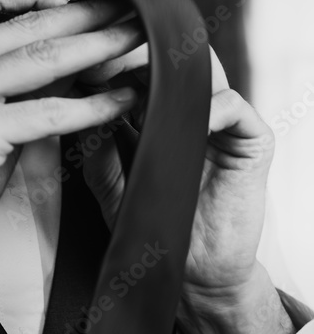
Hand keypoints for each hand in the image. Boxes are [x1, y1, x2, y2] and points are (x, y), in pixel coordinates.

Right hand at [0, 0, 141, 317]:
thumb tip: (68, 59)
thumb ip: (7, 86)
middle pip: (25, 23)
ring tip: (138, 44)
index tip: (76, 3)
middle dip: (87, 16)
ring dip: (100, 48)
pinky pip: (48, 111)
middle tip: (130, 13)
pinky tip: (121, 102)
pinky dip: (93, 105)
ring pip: (41, 57)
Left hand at [80, 41, 293, 333]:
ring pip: (201, 74)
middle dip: (135, 60)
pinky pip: (231, 106)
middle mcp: (194, 108)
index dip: (112, 61)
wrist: (193, 273)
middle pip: (170, 62)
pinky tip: (178, 123)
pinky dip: (204, 107)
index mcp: (162, 112)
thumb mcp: (110, 184)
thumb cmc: (153, 223)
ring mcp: (224, 121)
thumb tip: (80, 105)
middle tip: (103, 64)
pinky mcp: (253, 140)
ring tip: (135, 90)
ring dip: (167, 77)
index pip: (141, 67)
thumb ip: (95, 146)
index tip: (79, 64)